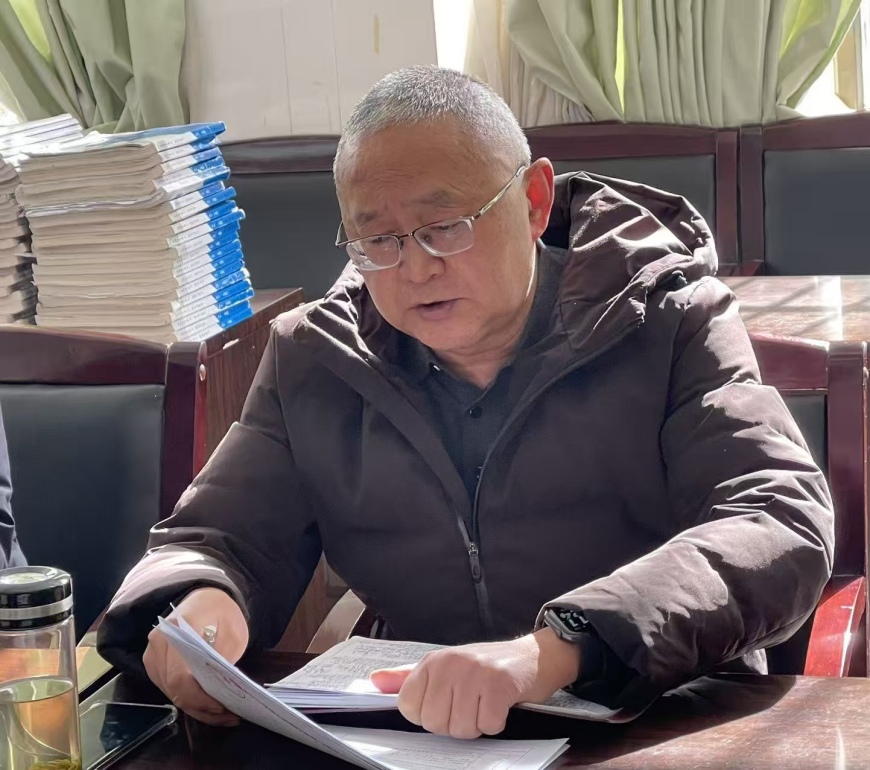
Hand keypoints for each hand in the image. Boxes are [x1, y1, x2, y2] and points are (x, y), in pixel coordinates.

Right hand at [143, 587, 248, 725]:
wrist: (205, 597)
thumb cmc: (221, 612)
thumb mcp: (233, 631)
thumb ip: (223, 657)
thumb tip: (220, 688)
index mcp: (177, 630)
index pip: (180, 676)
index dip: (199, 698)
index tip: (221, 706)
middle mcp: (158, 644)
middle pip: (174, 689)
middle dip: (202, 707)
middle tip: (229, 715)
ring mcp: (153, 655)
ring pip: (171, 694)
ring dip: (197, 708)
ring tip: (225, 714)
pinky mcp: (155, 666)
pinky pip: (169, 689)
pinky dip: (190, 700)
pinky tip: (211, 706)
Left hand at [370, 628, 580, 738]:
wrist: (532, 656)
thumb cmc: (485, 667)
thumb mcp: (444, 667)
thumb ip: (408, 678)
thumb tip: (375, 681)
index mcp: (432, 661)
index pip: (408, 707)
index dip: (428, 716)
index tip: (446, 705)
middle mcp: (449, 663)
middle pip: (433, 722)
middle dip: (454, 724)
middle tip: (470, 705)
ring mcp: (474, 672)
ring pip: (461, 728)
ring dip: (477, 725)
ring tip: (485, 704)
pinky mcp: (499, 684)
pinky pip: (487, 725)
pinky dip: (496, 723)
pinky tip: (500, 706)